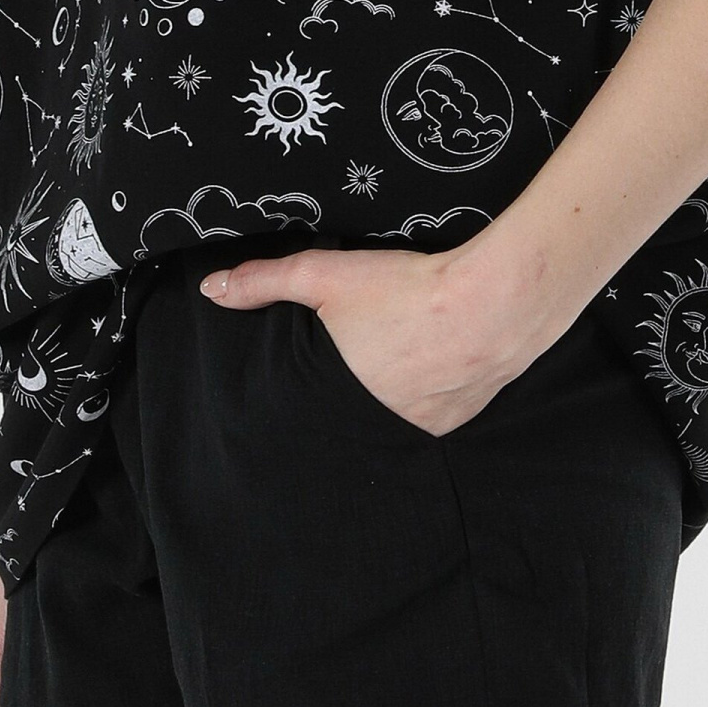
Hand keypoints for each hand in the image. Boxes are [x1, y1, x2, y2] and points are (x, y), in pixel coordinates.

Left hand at [199, 242, 551, 435]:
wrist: (496, 303)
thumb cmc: (407, 289)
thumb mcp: (327, 276)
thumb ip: (265, 281)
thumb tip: (211, 290)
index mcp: (339, 400)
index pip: (306, 413)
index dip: (304, 397)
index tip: (303, 383)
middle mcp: (378, 427)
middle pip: (349, 415)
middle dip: (346, 395)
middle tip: (352, 363)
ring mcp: (422, 430)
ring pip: (391, 417)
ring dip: (387, 396)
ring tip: (390, 362)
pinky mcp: (457, 421)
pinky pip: (428, 415)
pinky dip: (423, 395)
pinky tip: (428, 365)